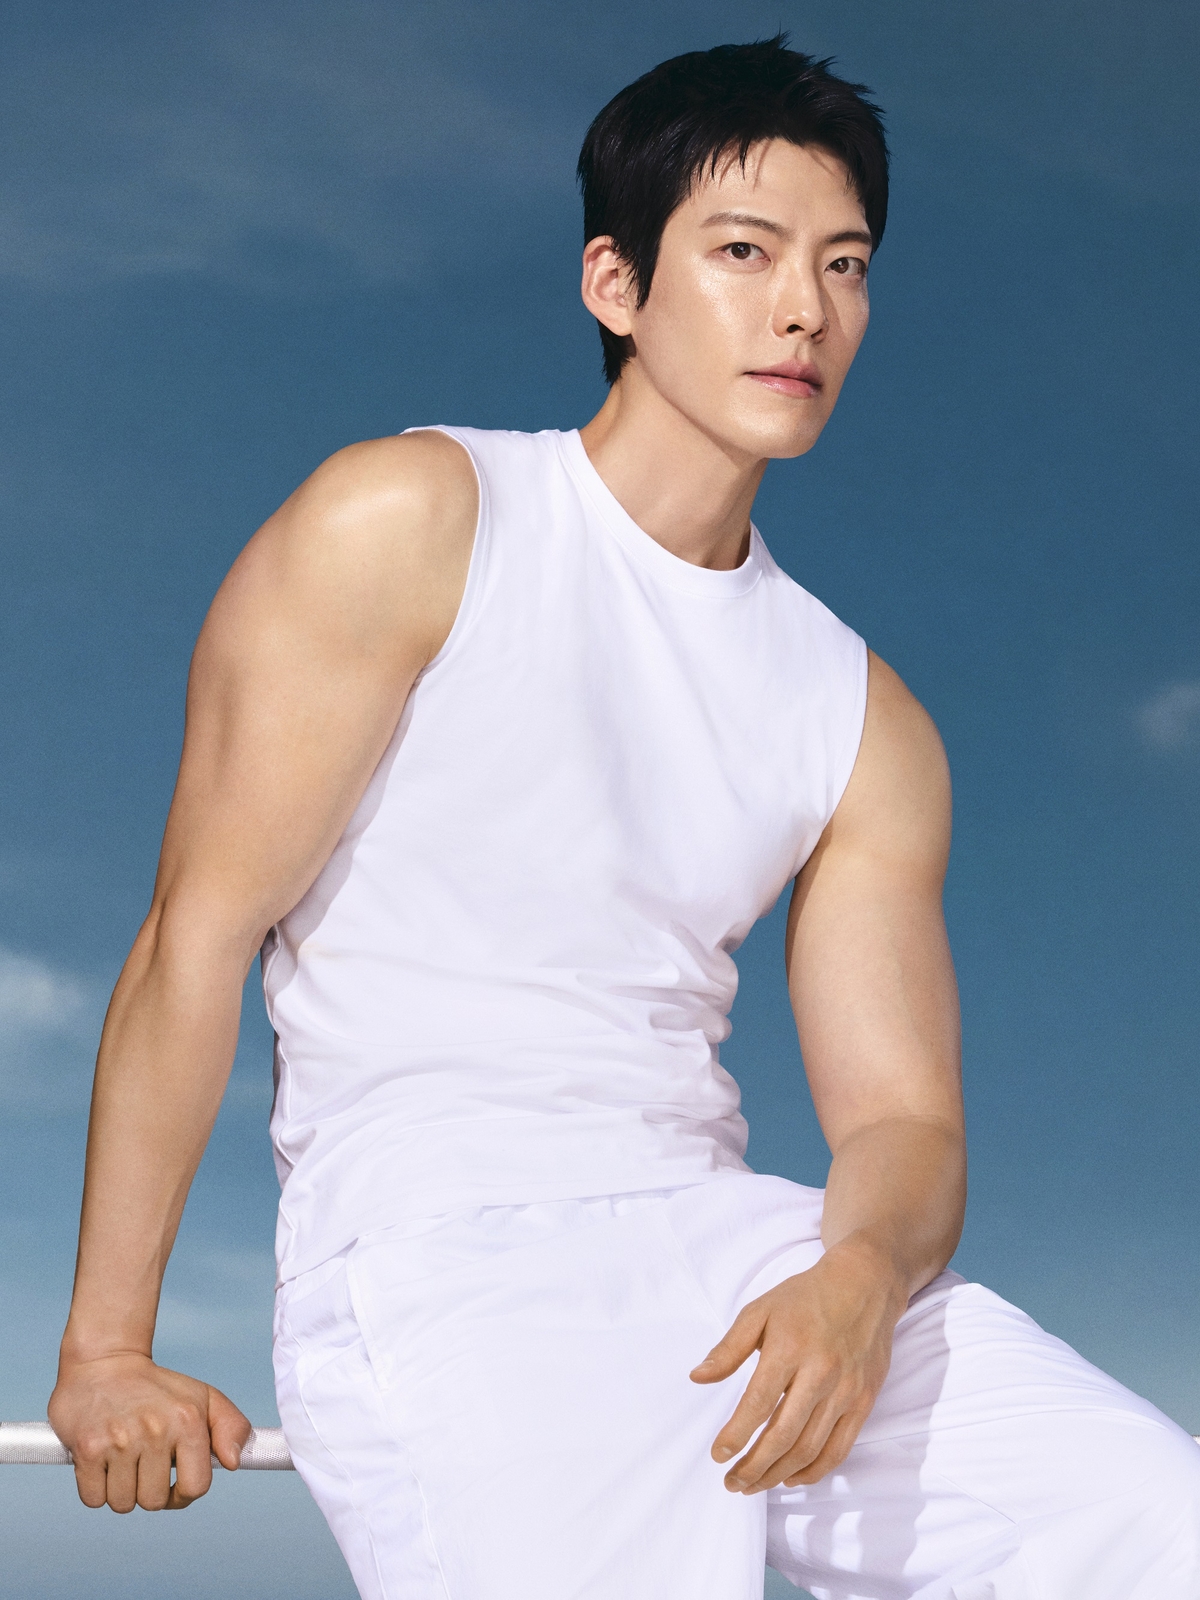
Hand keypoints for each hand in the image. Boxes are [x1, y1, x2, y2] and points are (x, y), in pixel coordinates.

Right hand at [48, 1352, 250, 1511]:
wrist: (104, 1362)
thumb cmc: (156, 1387)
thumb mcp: (202, 1397)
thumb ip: (230, 1426)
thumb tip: (234, 1462)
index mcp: (188, 1420)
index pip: (196, 1486)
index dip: (183, 1494)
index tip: (173, 1485)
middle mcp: (156, 1430)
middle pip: (154, 1501)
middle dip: (147, 1489)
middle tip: (141, 1461)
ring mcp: (120, 1440)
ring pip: (123, 1504)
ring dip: (120, 1489)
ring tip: (121, 1457)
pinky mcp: (87, 1448)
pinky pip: (93, 1499)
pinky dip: (95, 1488)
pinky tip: (100, 1459)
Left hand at [689, 1240, 905, 1492]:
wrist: (864, 1285)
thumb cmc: (805, 1298)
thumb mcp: (760, 1310)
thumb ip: (728, 1348)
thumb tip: (697, 1378)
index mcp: (789, 1348)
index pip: (757, 1403)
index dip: (735, 1435)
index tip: (718, 1456)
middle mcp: (820, 1373)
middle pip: (783, 1435)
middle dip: (753, 1466)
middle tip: (732, 1483)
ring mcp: (846, 1391)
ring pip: (810, 1449)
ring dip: (778, 1474)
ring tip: (754, 1485)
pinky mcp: (864, 1401)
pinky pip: (839, 1449)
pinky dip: (814, 1471)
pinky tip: (791, 1477)